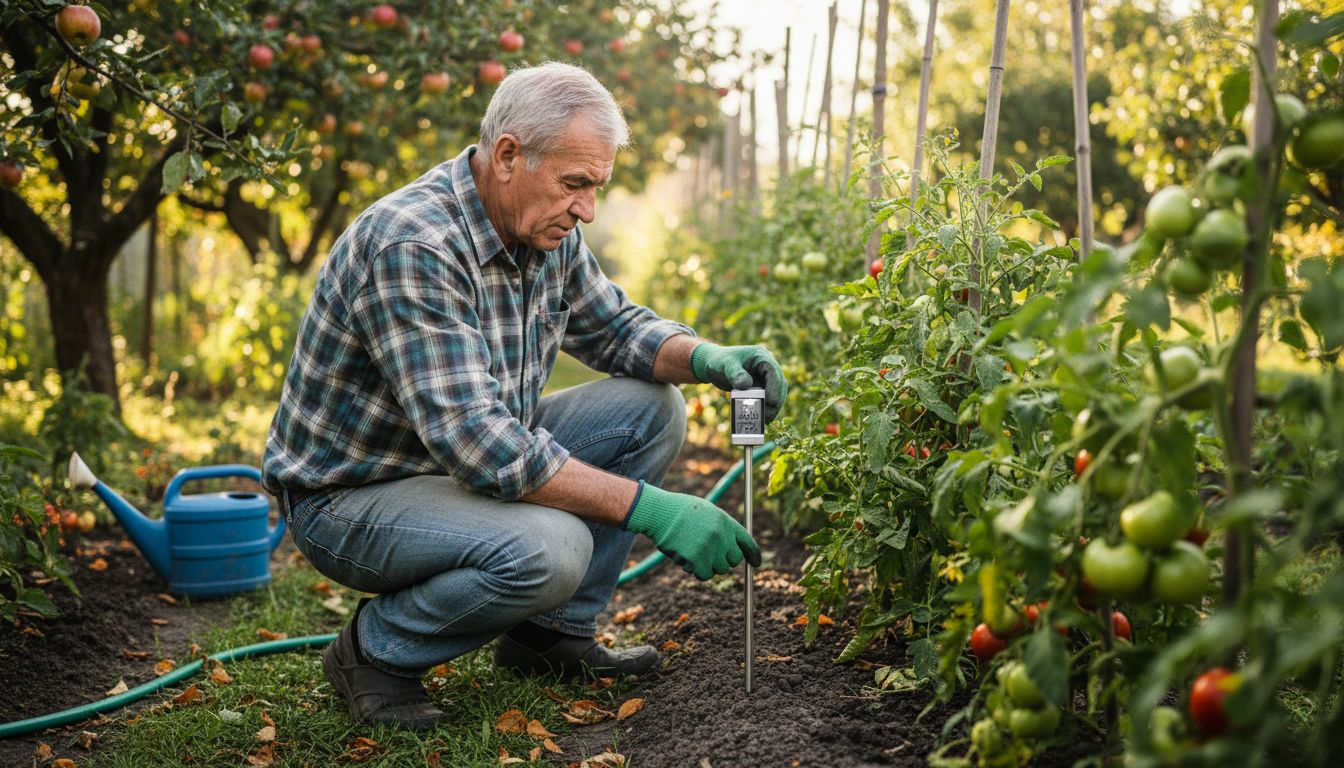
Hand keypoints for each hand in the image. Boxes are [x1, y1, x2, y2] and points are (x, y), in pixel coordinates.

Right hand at [622, 482, 760, 579]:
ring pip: (718, 569)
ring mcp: (710, 548)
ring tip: (692, 549)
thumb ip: (724, 529)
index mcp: (726, 522)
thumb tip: (736, 550)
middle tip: (708, 553)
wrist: (659, 513)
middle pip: (734, 560)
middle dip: (723, 560)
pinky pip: (704, 575)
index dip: (753, 555)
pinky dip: (696, 570)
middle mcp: (722, 536)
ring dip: (707, 564)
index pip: (748, 542)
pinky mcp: (696, 560)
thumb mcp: (708, 513)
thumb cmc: (681, 511)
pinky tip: (685, 557)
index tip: (755, 563)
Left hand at [689, 343, 786, 422]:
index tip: (771, 401)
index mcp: (760, 356)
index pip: (772, 370)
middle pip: (779, 383)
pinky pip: (768, 398)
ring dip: (773, 407)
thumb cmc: (720, 362)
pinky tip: (762, 419)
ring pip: (776, 392)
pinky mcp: (762, 386)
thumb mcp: (725, 366)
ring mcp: (766, 376)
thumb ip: (735, 374)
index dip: (774, 386)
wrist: (716, 365)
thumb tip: (746, 385)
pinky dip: (766, 408)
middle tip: (769, 416)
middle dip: (776, 400)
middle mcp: (767, 366)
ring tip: (766, 421)